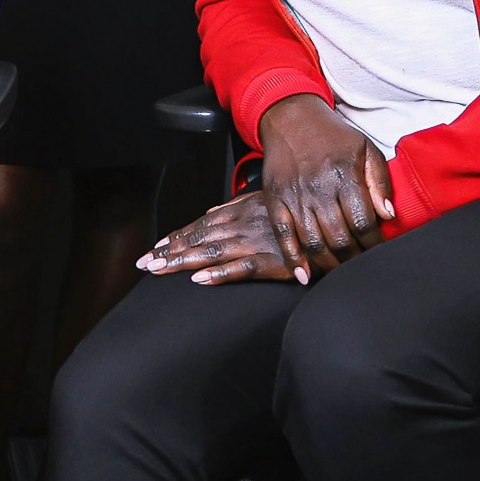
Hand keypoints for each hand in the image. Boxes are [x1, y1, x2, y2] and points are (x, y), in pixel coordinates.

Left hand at [136, 190, 303, 284]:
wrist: (335, 223)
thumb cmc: (300, 213)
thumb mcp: (266, 201)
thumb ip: (237, 206)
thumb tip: (210, 210)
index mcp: (241, 211)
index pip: (200, 225)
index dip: (176, 237)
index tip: (154, 248)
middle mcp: (244, 225)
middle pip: (199, 238)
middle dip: (169, 251)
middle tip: (144, 263)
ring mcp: (257, 242)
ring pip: (212, 251)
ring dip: (183, 260)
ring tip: (159, 269)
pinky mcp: (274, 260)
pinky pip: (243, 268)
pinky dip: (221, 273)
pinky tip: (201, 279)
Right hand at [255, 95, 397, 274]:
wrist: (291, 117)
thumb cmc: (333, 136)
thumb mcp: (366, 149)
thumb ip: (380, 182)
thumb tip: (388, 215)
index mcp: (345, 175)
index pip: (363, 222)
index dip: (373, 244)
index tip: (378, 253)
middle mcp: (318, 187)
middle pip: (339, 238)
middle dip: (353, 260)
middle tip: (360, 268)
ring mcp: (294, 195)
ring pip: (313, 242)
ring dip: (328, 264)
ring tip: (338, 273)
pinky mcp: (275, 199)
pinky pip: (283, 235)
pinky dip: (293, 258)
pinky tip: (303, 275)